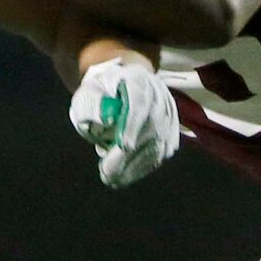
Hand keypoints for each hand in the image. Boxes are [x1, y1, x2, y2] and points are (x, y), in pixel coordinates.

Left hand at [69, 55, 181, 188]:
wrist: (124, 86)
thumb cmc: (102, 91)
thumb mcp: (89, 90)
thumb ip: (90, 103)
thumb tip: (102, 122)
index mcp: (138, 80)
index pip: (139, 102)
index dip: (133, 125)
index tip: (124, 146)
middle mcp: (159, 97)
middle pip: (151, 128)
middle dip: (130, 155)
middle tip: (107, 174)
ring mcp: (169, 116)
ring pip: (158, 145)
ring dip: (135, 166)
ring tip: (112, 179)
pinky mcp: (171, 133)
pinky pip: (160, 154)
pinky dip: (143, 168)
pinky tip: (124, 176)